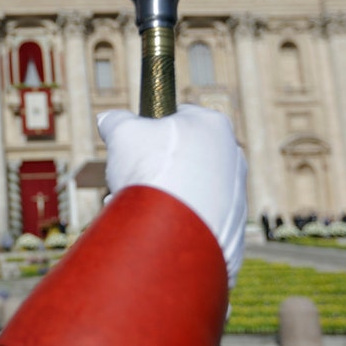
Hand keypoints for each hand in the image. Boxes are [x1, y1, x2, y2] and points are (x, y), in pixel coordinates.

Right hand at [97, 105, 246, 285]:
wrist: (175, 229)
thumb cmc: (153, 171)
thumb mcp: (123, 132)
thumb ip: (116, 120)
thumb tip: (109, 119)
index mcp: (212, 124)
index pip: (179, 116)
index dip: (151, 129)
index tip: (134, 145)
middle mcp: (232, 155)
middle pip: (186, 154)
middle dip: (159, 166)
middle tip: (134, 180)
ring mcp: (236, 192)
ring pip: (193, 188)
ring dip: (167, 195)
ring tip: (142, 208)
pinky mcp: (233, 225)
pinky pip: (199, 217)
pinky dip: (179, 221)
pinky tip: (158, 227)